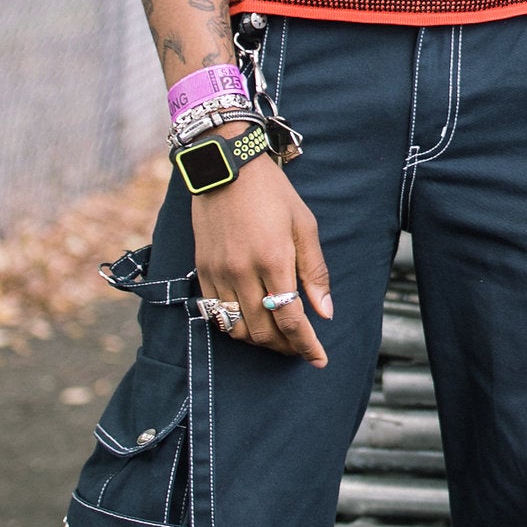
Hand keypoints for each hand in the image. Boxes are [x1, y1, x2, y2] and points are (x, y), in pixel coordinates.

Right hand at [192, 156, 331, 362]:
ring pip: (237, 328)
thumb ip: (314, 272)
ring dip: (259, 340)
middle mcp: (242, 272)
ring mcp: (218, 272)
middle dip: (285, 347)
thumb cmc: (272, 193)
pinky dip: (234, 326)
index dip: (307, 346)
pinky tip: (250, 322)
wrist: (226, 167)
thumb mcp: (304, 226)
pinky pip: (215, 313)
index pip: (292, 320)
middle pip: (263, 331)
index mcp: (274, 260)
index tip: (318, 359)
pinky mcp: (201, 270)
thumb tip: (324, 313)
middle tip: (300, 348)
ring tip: (277, 337)